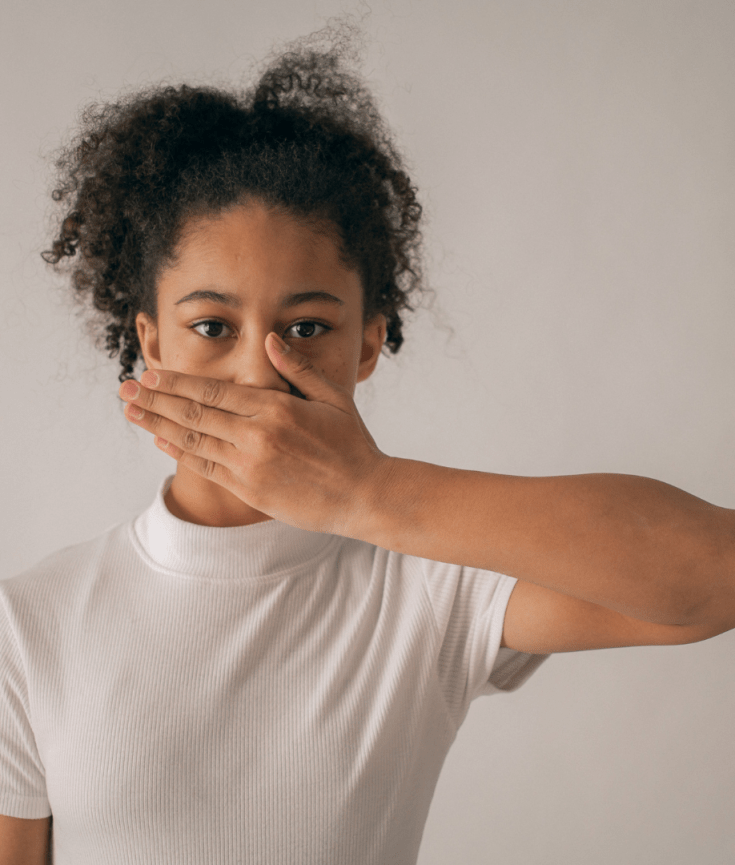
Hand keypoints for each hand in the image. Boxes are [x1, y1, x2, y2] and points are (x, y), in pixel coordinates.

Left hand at [118, 333, 391, 535]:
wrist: (364, 495)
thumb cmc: (353, 444)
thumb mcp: (333, 398)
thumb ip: (297, 369)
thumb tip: (269, 340)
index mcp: (276, 408)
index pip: (213, 390)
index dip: (176, 383)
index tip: (150, 375)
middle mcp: (256, 436)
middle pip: (193, 413)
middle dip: (154, 400)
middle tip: (124, 390)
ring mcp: (250, 465)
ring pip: (192, 440)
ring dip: (156, 425)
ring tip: (131, 413)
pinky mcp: (249, 490)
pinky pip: (206, 468)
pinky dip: (180, 453)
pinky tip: (161, 441)